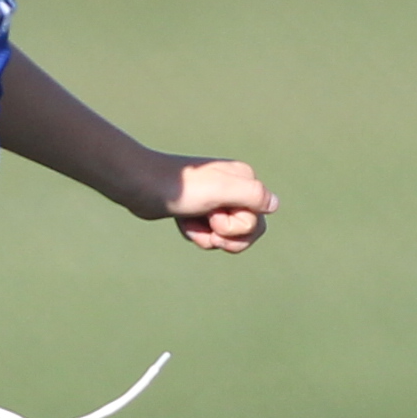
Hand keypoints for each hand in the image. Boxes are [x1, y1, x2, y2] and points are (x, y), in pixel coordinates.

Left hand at [151, 156, 276, 252]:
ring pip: (224, 237)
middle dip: (224, 237)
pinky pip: (206, 235)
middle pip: (245, 232)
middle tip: (206, 224)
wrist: (141, 186)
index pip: (258, 222)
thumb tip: (275, 205)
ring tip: (189, 221)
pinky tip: (181, 221)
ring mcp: (215, 201)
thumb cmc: (182, 189)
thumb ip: (252, 195)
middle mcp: (233, 189)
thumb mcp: (221, 190)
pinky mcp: (198, 211)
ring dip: (206, 236)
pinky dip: (194, 233)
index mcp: (244, 180)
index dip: (238, 228)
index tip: (216, 216)